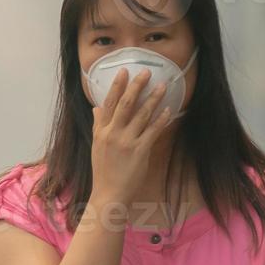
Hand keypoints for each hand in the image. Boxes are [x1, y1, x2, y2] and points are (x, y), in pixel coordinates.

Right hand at [89, 68, 172, 210]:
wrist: (109, 193)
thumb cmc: (103, 170)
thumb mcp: (96, 145)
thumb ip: (98, 125)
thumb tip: (96, 108)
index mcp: (101, 131)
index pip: (109, 104)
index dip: (116, 86)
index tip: (124, 71)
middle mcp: (112, 134)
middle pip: (125, 105)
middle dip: (136, 87)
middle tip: (146, 72)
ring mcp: (126, 142)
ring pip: (141, 115)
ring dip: (153, 99)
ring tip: (162, 86)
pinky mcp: (139, 151)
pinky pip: (152, 131)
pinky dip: (161, 119)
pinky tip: (168, 110)